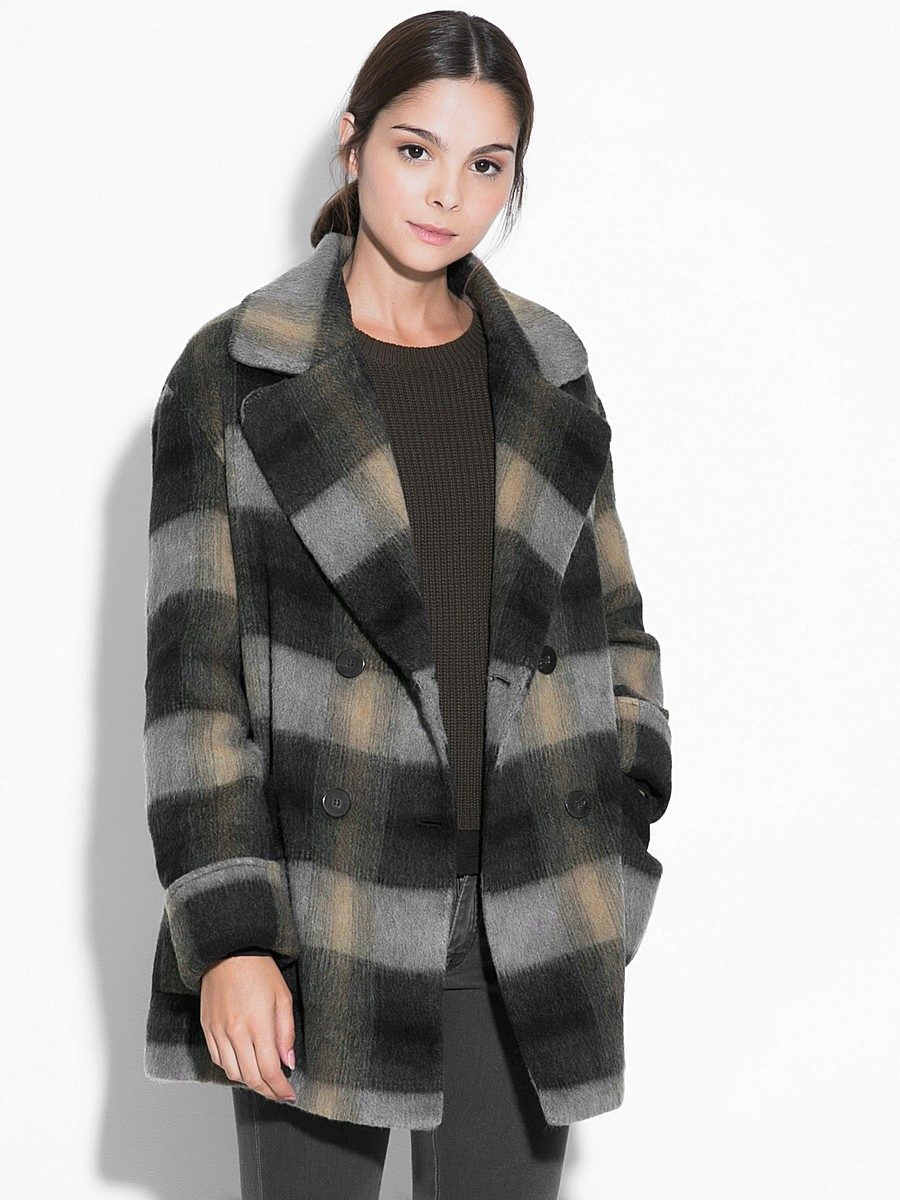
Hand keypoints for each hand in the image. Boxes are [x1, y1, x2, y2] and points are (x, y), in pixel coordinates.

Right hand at [199, 955, 296, 1101]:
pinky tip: (244, 1066)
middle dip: (268, 1091)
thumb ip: (286, 1032)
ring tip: (264, 1082)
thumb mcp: (282, 997)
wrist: (227, 951)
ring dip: (250, 1083)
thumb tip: (289, 1062)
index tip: (290, 1095)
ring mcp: (218, 1033)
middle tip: (280, 1094)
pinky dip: (232, 1069)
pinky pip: (219, 1060)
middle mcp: (236, 1033)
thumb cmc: (258, 970)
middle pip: (252, 1078)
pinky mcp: (207, 1029)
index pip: (270, 1071)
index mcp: (258, 1025)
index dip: (281, 1089)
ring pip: (233, 1074)